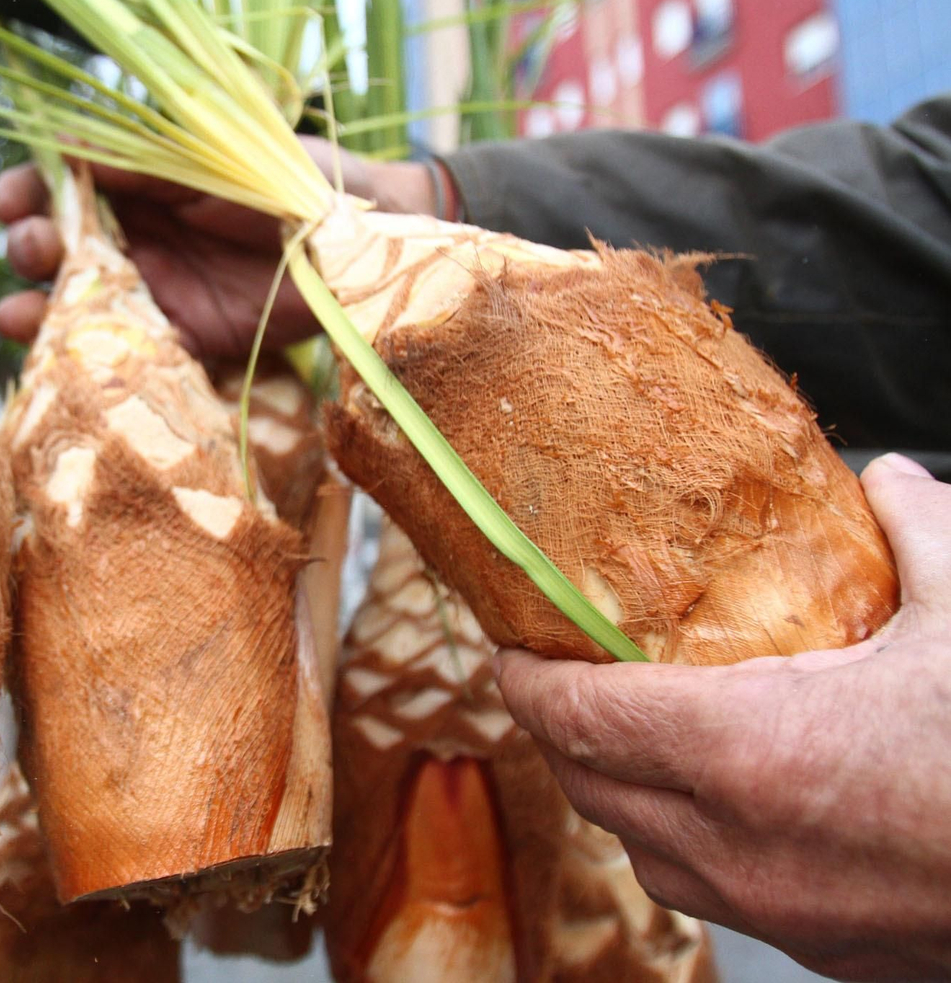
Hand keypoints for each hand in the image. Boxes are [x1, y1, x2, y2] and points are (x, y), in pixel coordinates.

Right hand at [0, 138, 436, 358]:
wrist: (361, 239)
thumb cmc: (296, 178)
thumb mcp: (217, 154)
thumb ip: (147, 155)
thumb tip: (66, 141)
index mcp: (139, 184)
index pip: (62, 184)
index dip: (27, 191)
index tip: (12, 200)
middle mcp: (137, 236)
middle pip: (54, 245)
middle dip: (29, 246)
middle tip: (33, 249)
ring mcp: (155, 289)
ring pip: (73, 301)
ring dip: (32, 307)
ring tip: (16, 314)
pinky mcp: (181, 338)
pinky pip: (121, 351)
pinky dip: (82, 356)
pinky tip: (54, 354)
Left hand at [494, 453, 950, 979]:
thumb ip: (921, 540)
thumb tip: (895, 484)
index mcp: (749, 754)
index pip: (577, 718)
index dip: (527, 679)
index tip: (511, 645)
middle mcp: (738, 845)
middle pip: (588, 785)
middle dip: (558, 730)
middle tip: (559, 676)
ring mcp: (775, 910)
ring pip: (640, 850)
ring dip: (616, 790)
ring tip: (628, 733)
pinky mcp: (821, 949)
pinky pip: (707, 891)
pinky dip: (683, 841)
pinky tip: (718, 801)